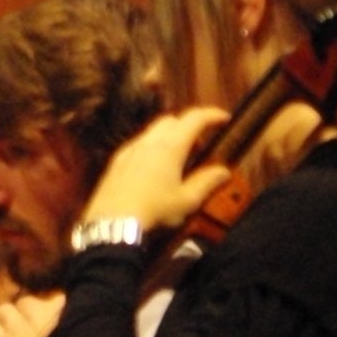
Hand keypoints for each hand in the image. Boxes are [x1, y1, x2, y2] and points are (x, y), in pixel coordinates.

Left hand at [79, 106, 231, 232]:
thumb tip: (223, 172)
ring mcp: (130, 149)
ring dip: (169, 135)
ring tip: (179, 157)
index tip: (223, 118)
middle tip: (200, 143)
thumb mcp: (186, 200)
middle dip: (189, 125)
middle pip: (172, 120)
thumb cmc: (153, 210)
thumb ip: (207, 182)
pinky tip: (154, 167)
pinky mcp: (117, 161)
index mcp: (170, 147)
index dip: (211, 114)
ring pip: (153, 130)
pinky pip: (138, 144)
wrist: (113, 221)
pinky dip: (151, 146)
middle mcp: (148, 142)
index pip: (194, 119)